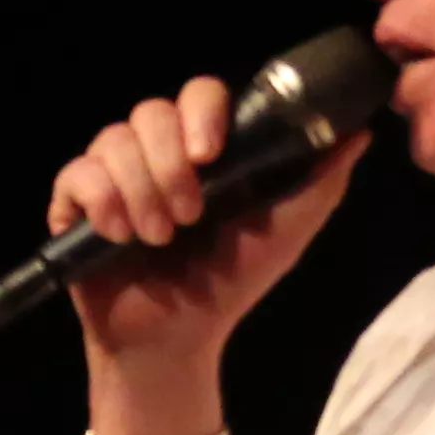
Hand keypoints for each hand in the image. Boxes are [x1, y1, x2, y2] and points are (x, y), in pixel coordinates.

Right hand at [47, 80, 371, 381]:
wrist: (176, 340)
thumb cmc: (232, 283)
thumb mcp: (286, 234)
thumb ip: (320, 182)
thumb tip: (360, 132)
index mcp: (206, 148)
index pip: (199, 94)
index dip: (202, 114)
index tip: (211, 154)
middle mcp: (157, 150)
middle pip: (151, 111)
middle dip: (170, 164)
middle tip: (188, 215)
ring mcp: (114, 172)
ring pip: (113, 140)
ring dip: (139, 191)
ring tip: (156, 238)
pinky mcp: (75, 201)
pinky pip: (77, 173)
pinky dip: (101, 202)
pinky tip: (119, 235)